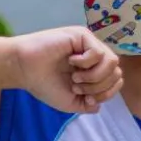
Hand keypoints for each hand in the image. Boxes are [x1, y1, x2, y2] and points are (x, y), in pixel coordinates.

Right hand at [7, 27, 122, 114]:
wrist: (24, 69)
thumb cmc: (43, 84)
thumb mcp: (70, 102)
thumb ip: (88, 105)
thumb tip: (99, 104)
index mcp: (93, 69)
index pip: (115, 81)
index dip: (105, 93)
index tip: (85, 97)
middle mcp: (93, 55)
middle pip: (117, 73)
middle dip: (98, 87)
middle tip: (76, 86)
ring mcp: (89, 44)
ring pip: (112, 62)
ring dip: (94, 76)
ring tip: (75, 77)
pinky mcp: (82, 35)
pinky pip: (99, 53)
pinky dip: (86, 64)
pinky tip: (71, 62)